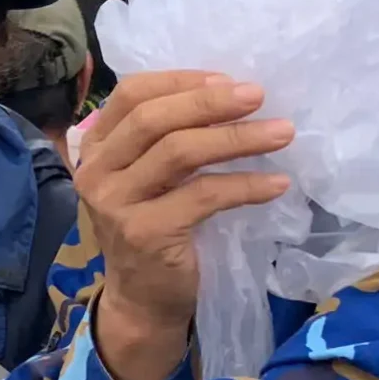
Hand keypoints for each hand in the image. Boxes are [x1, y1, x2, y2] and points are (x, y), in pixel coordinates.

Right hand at [73, 70, 293, 379]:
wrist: (142, 299)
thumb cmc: (154, 229)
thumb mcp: (148, 177)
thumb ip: (165, 139)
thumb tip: (231, 94)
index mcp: (96, 147)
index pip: (132, 94)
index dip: (182, 80)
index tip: (229, 79)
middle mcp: (97, 172)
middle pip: (154, 119)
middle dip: (211, 102)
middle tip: (259, 95)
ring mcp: (117, 204)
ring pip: (178, 151)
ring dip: (237, 138)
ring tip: (282, 133)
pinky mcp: (146, 233)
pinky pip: (204, 195)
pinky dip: (246, 185)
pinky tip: (277, 183)